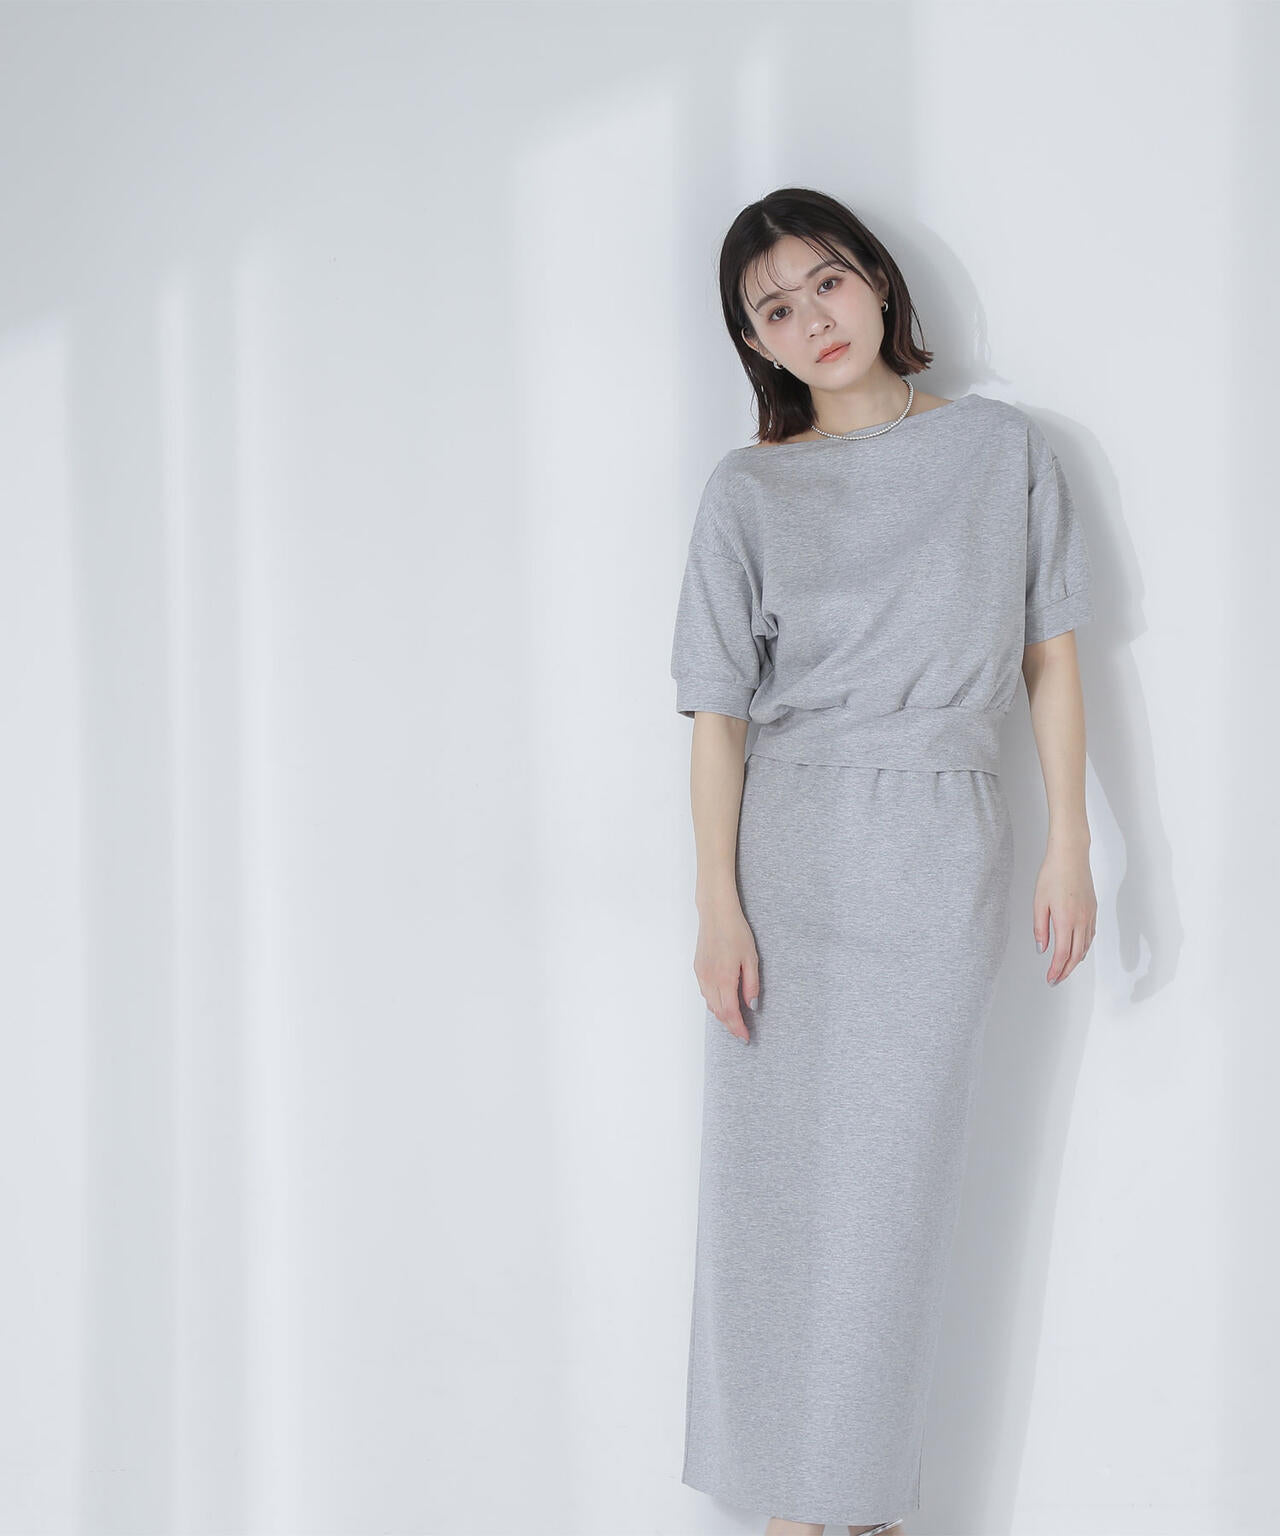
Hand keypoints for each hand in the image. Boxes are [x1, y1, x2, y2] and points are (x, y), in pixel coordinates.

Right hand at [693, 901, 759, 1040]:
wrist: (716, 914)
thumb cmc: (736, 932)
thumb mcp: (751, 958)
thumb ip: (751, 984)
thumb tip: (751, 1006)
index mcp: (725, 978)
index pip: (730, 1012)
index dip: (738, 1028)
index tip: (745, 1037)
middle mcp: (710, 980)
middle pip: (719, 1012)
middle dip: (730, 1026)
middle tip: (741, 1033)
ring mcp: (701, 975)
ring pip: (710, 1005)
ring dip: (722, 1015)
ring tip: (734, 1020)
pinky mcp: (698, 969)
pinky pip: (705, 993)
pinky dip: (714, 1003)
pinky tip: (723, 1002)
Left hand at [1033, 840, 1096, 984]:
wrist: (1070, 856)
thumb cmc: (1052, 875)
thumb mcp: (1039, 902)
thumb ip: (1040, 928)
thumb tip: (1042, 949)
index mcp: (1066, 920)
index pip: (1062, 954)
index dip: (1056, 970)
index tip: (1051, 979)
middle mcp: (1081, 921)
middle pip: (1076, 955)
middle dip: (1066, 971)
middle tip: (1056, 980)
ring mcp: (1089, 916)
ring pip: (1085, 947)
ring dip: (1075, 961)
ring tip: (1065, 968)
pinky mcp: (1093, 910)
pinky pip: (1090, 935)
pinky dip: (1083, 947)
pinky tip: (1077, 949)